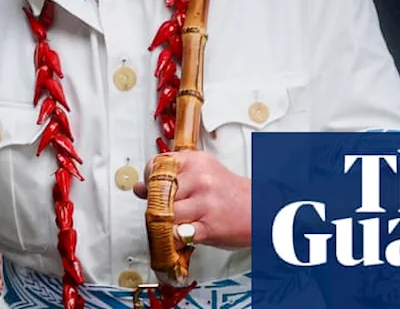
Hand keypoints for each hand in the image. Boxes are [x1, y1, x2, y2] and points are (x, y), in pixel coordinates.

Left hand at [134, 150, 251, 249]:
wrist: (260, 209)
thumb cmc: (228, 193)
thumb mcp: (201, 174)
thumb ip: (171, 178)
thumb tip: (139, 188)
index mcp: (196, 161)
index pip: (156, 165)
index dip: (149, 179)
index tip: (151, 188)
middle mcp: (200, 179)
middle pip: (158, 192)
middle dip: (155, 203)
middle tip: (162, 208)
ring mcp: (205, 203)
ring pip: (166, 214)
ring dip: (163, 222)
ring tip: (172, 222)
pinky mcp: (209, 226)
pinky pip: (179, 234)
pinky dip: (174, 237)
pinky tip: (179, 234)